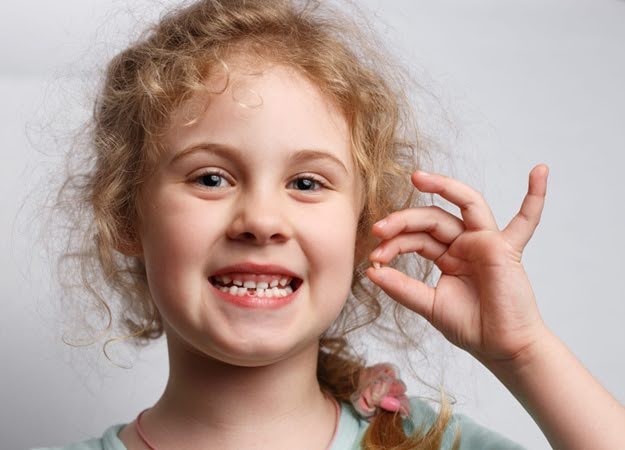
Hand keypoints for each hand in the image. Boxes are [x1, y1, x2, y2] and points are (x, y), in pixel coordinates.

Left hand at [366, 165, 549, 365]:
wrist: (501, 348)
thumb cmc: (472, 327)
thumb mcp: (428, 304)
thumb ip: (401, 287)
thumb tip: (371, 271)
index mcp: (448, 256)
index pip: (416, 238)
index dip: (393, 243)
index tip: (374, 257)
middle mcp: (466, 244)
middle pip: (432, 219)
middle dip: (403, 221)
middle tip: (378, 229)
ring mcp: (486, 242)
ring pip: (465, 203)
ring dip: (444, 186)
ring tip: (417, 177)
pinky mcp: (506, 248)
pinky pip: (526, 220)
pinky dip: (535, 196)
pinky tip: (540, 171)